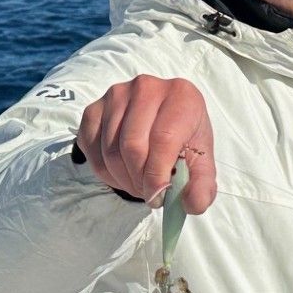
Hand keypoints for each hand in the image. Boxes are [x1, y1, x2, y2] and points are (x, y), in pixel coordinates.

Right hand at [75, 75, 216, 212]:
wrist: (167, 121)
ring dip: (122, 178)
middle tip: (149, 194)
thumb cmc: (186, 139)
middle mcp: (147, 87)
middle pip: (132, 146)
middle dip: (139, 180)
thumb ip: (202, 187)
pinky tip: (120, 173)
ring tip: (138, 183)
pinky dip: (102, 170)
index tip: (158, 198)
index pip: (163, 139)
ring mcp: (117, 94)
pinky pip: (89, 145)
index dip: (157, 176)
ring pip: (109, 149)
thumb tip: (191, 205)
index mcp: (182, 95)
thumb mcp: (202, 164)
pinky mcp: (94, 106)